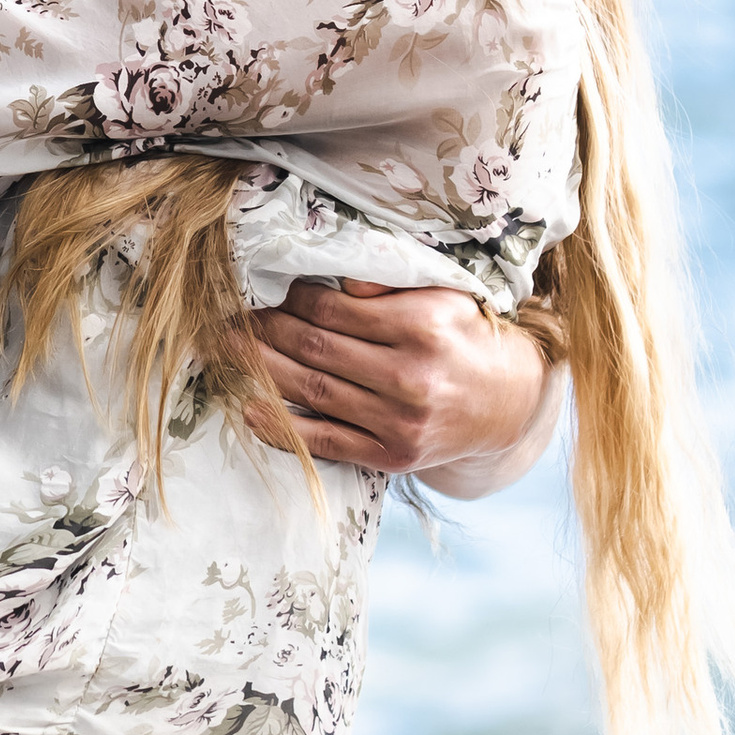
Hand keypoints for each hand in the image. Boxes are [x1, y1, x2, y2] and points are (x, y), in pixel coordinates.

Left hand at [245, 279, 553, 476]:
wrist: (509, 405)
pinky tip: (249, 410)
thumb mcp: (444, 296)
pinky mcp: (392, 456)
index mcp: (422, 327)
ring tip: (226, 353)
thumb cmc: (466, 339)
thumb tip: (338, 278)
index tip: (267, 290)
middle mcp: (410, 376)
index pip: (334, 310)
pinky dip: (283, 428)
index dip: (291, 298)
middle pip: (315, 349)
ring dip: (261, 370)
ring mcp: (399, 422)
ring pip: (313, 391)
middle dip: (263, 331)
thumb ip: (392, 285)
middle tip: (225, 318)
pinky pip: (326, 441)